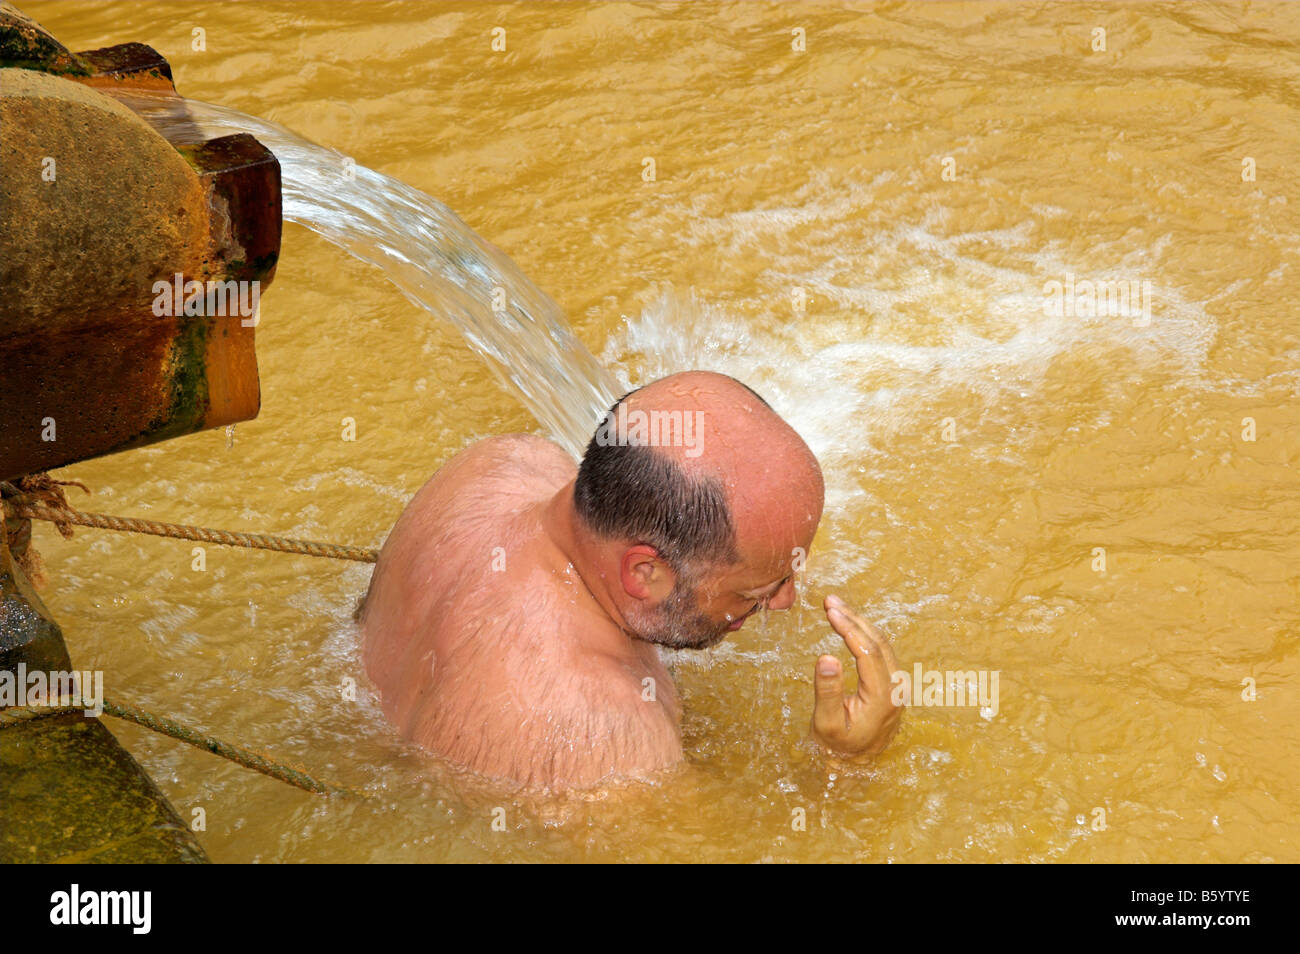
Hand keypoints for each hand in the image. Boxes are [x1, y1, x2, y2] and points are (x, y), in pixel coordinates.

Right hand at [810, 594, 902, 757]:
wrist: (855, 763)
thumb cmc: (838, 745)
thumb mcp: (826, 723)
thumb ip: (827, 691)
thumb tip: (826, 656)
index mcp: (883, 697)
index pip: (868, 652)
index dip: (848, 629)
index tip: (829, 611)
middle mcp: (896, 689)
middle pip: (878, 643)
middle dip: (853, 619)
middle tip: (830, 601)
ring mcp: (896, 686)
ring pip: (881, 645)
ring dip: (859, 623)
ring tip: (835, 607)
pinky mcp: (892, 685)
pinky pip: (881, 652)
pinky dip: (864, 635)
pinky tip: (849, 625)